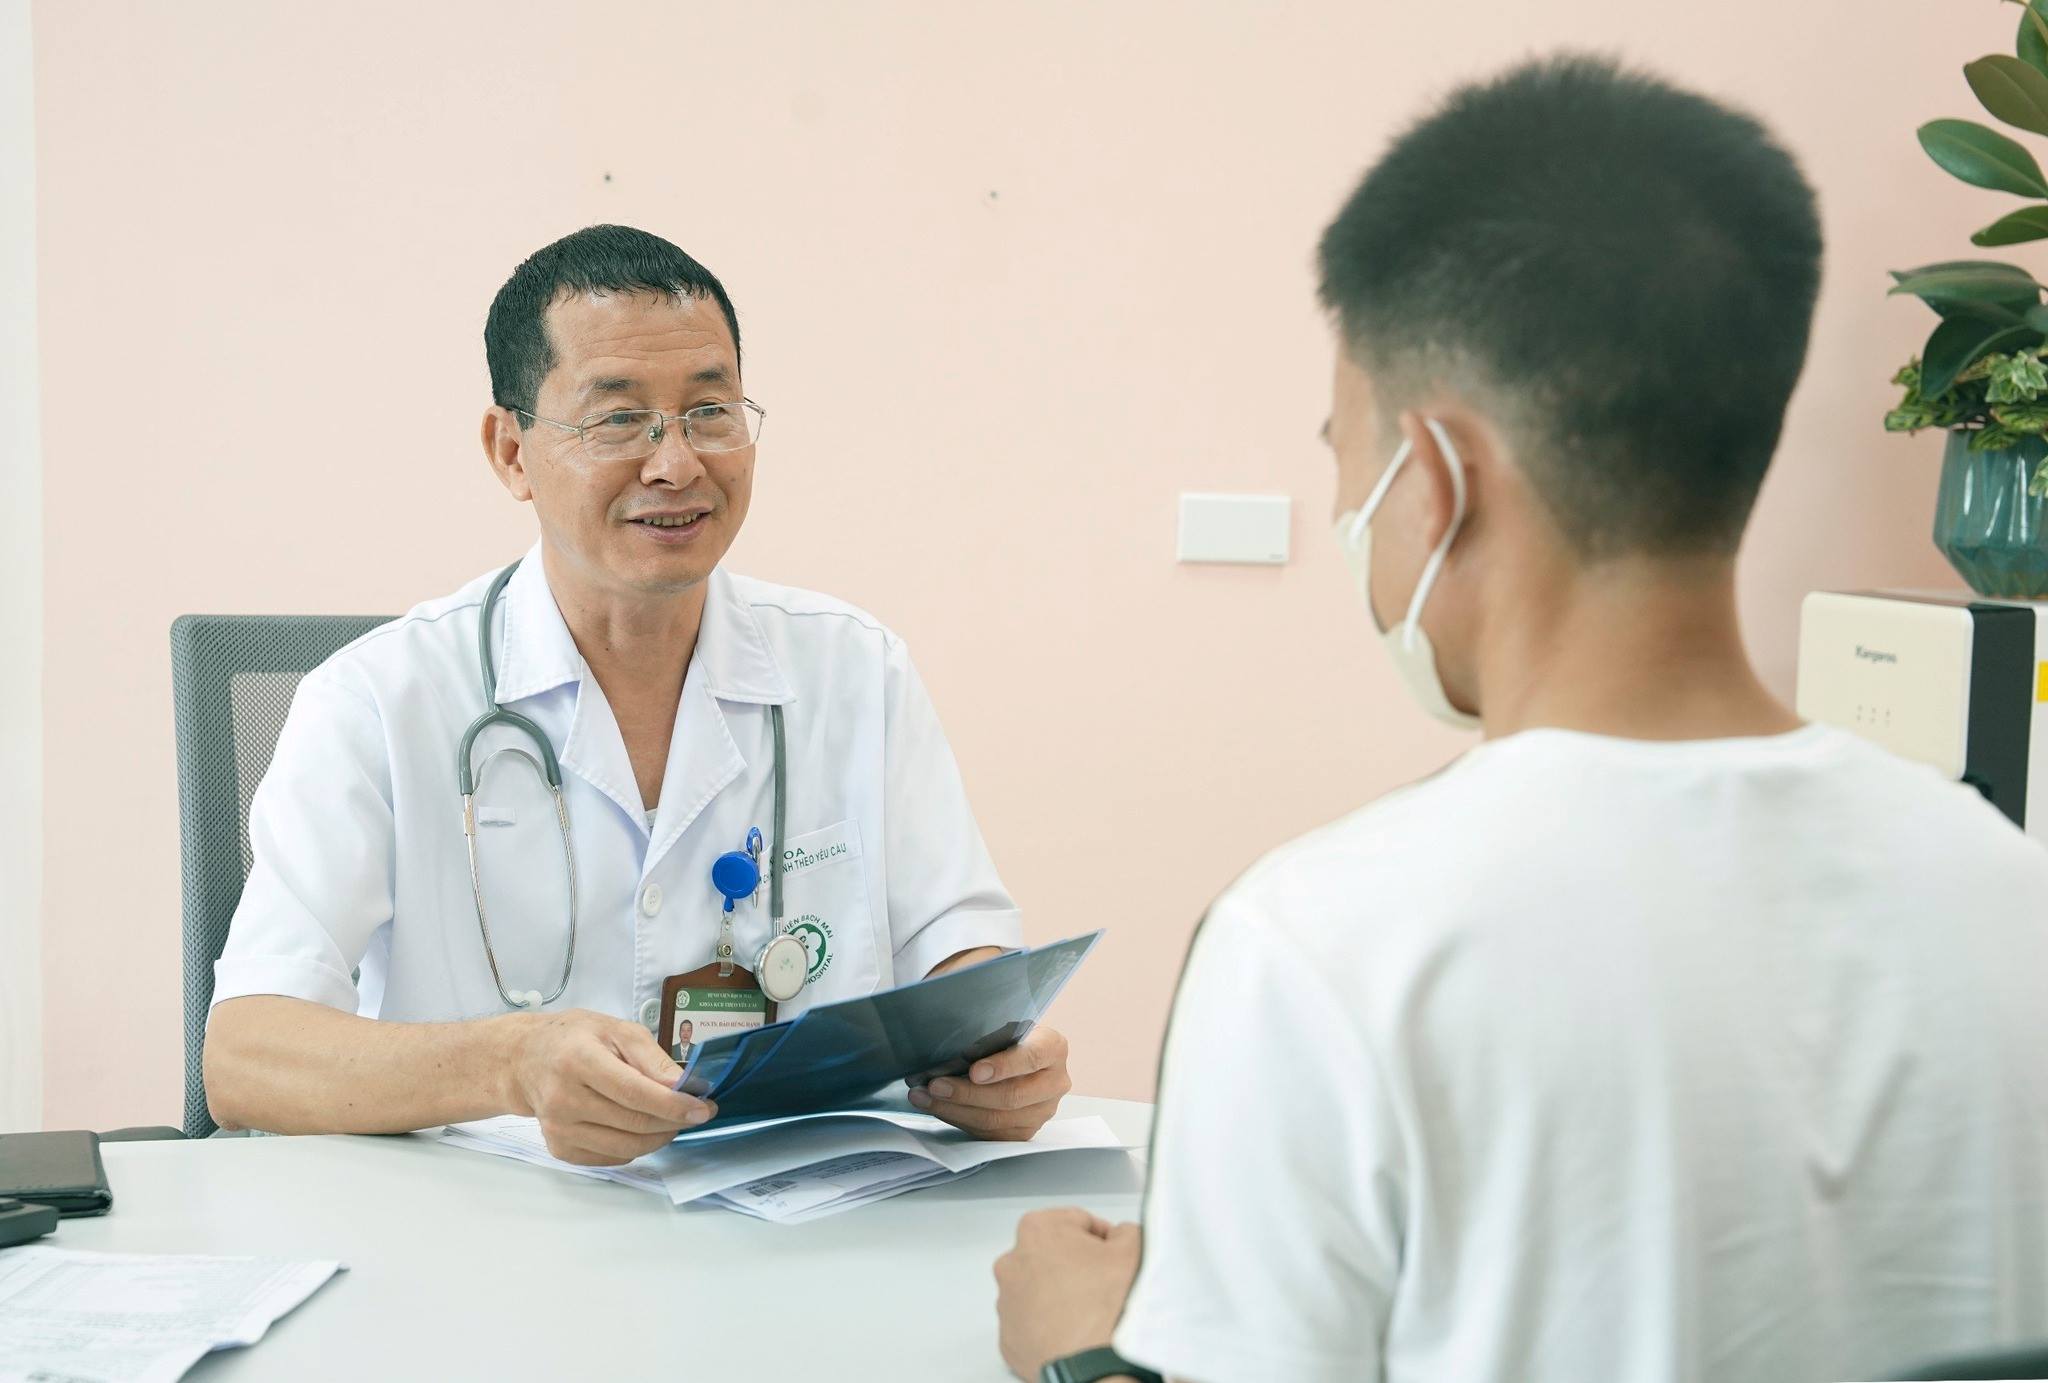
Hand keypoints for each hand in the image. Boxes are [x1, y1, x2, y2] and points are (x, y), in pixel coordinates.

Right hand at [503, 1008, 715, 1164]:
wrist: (525, 1060)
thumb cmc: (574, 1039)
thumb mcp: (616, 1030)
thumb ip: (652, 1058)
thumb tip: (685, 1087)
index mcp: (579, 1060)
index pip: (634, 1093)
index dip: (673, 1105)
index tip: (703, 1108)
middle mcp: (564, 1099)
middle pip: (634, 1123)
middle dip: (674, 1121)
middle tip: (695, 1112)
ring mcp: (559, 1128)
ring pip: (626, 1147)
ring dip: (659, 1137)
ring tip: (670, 1120)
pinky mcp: (560, 1148)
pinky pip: (611, 1157)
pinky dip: (635, 1146)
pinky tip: (639, 1127)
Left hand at [909, 1026, 1071, 1139]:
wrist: (1021, 1056)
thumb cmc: (1008, 1037)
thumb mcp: (1005, 1026)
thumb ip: (988, 1037)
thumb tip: (949, 1049)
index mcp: (1053, 1048)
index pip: (1031, 1058)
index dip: (1002, 1067)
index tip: (973, 1071)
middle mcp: (1055, 1082)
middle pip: (1011, 1096)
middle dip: (967, 1093)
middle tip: (936, 1086)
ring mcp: (1043, 1111)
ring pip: (998, 1119)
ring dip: (956, 1110)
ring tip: (925, 1098)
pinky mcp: (1027, 1130)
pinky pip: (991, 1133)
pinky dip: (961, 1120)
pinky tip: (940, 1108)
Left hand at [994, 1208, 1141, 1380]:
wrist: (1099, 1365)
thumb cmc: (1109, 1308)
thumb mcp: (1135, 1247)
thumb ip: (1125, 1230)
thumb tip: (1120, 1237)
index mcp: (1037, 1231)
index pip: (1077, 1222)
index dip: (1103, 1237)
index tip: (1113, 1253)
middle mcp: (1012, 1264)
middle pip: (1053, 1255)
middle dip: (1077, 1265)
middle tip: (1104, 1284)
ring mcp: (1007, 1305)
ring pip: (1040, 1290)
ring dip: (1062, 1296)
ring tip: (1091, 1312)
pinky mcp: (1009, 1340)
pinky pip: (1033, 1324)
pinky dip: (1051, 1325)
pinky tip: (1076, 1331)